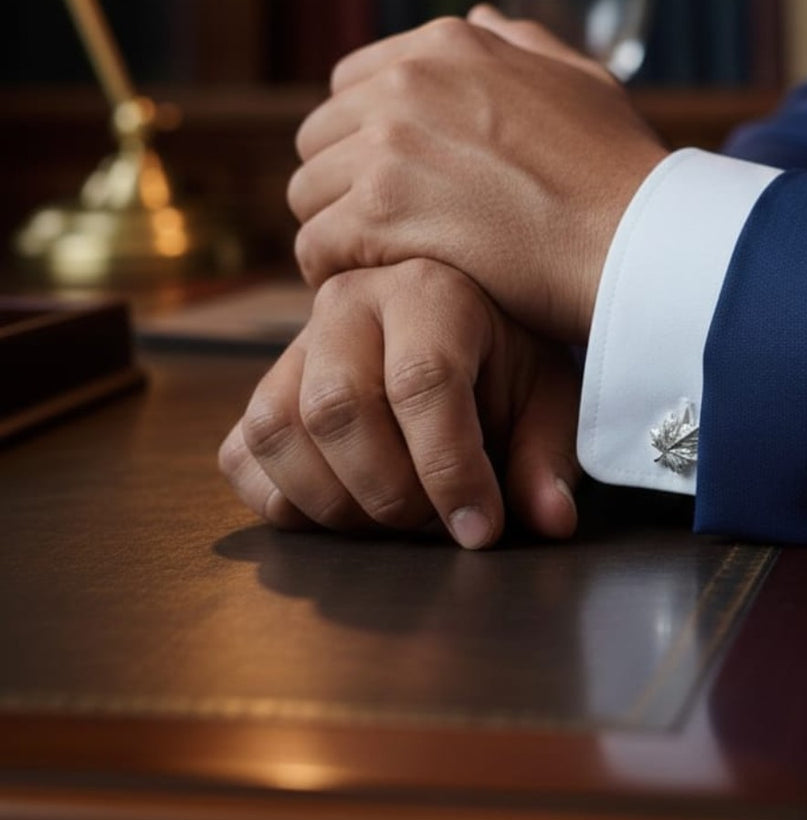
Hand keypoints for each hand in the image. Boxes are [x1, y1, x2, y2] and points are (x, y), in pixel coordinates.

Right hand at [217, 259, 580, 548]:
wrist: (451, 333)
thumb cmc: (503, 367)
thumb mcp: (545, 399)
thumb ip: (546, 457)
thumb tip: (551, 518)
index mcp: (428, 290)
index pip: (421, 381)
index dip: (450, 470)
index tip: (481, 529)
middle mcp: (348, 303)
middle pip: (336, 407)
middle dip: (387, 492)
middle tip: (430, 522)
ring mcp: (294, 345)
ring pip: (275, 430)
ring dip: (331, 502)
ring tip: (387, 520)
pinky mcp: (262, 390)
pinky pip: (242, 455)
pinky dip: (282, 501)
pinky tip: (341, 512)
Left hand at [287, 5, 667, 343]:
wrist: (637, 237)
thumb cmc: (620, 169)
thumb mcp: (580, 81)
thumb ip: (522, 44)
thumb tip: (481, 16)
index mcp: (447, 44)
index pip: (350, 83)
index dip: (362, 140)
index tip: (390, 185)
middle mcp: (407, 81)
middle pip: (318, 139)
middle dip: (340, 187)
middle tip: (380, 235)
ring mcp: (388, 143)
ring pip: (306, 194)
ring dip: (335, 233)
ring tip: (377, 265)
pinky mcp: (378, 209)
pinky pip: (314, 245)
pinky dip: (334, 274)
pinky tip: (373, 291)